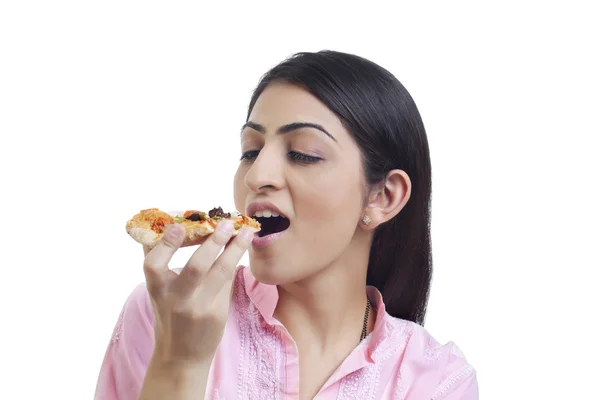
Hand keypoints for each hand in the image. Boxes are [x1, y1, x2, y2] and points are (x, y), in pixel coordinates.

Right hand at [143, 220, 253, 364]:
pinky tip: (241, 247)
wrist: (181, 357)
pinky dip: (234, 262)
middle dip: (214, 242)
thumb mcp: (157, 292)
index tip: (179, 225)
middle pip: (196, 266)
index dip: (166, 244)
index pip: (154, 264)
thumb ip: (159, 262)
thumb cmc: (169, 315)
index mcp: (157, 290)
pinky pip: (228, 281)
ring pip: (221, 272)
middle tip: (226, 223)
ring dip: (235, 248)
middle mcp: (177, 299)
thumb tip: (167, 224)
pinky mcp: (217, 313)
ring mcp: (199, 307)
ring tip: (246, 231)